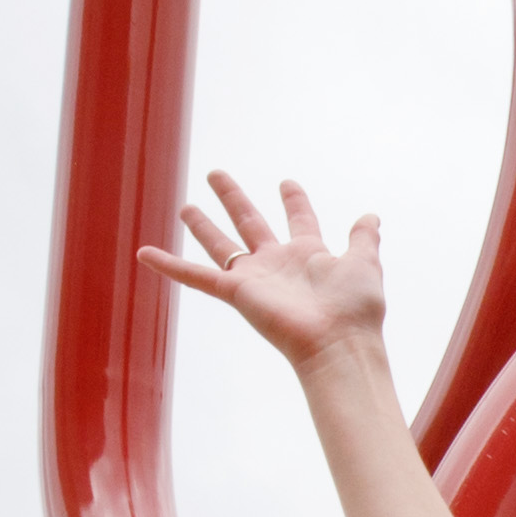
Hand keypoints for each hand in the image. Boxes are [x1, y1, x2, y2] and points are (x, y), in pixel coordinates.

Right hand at [142, 171, 387, 373]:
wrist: (339, 342)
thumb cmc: (355, 309)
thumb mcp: (365, 263)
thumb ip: (364, 239)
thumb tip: (370, 216)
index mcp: (308, 255)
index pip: (299, 220)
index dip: (294, 202)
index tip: (286, 183)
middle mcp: (278, 264)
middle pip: (250, 223)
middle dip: (234, 199)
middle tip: (216, 174)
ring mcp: (255, 279)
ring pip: (221, 244)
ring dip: (203, 225)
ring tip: (185, 206)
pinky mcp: (237, 292)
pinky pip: (196, 276)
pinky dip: (169, 265)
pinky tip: (145, 254)